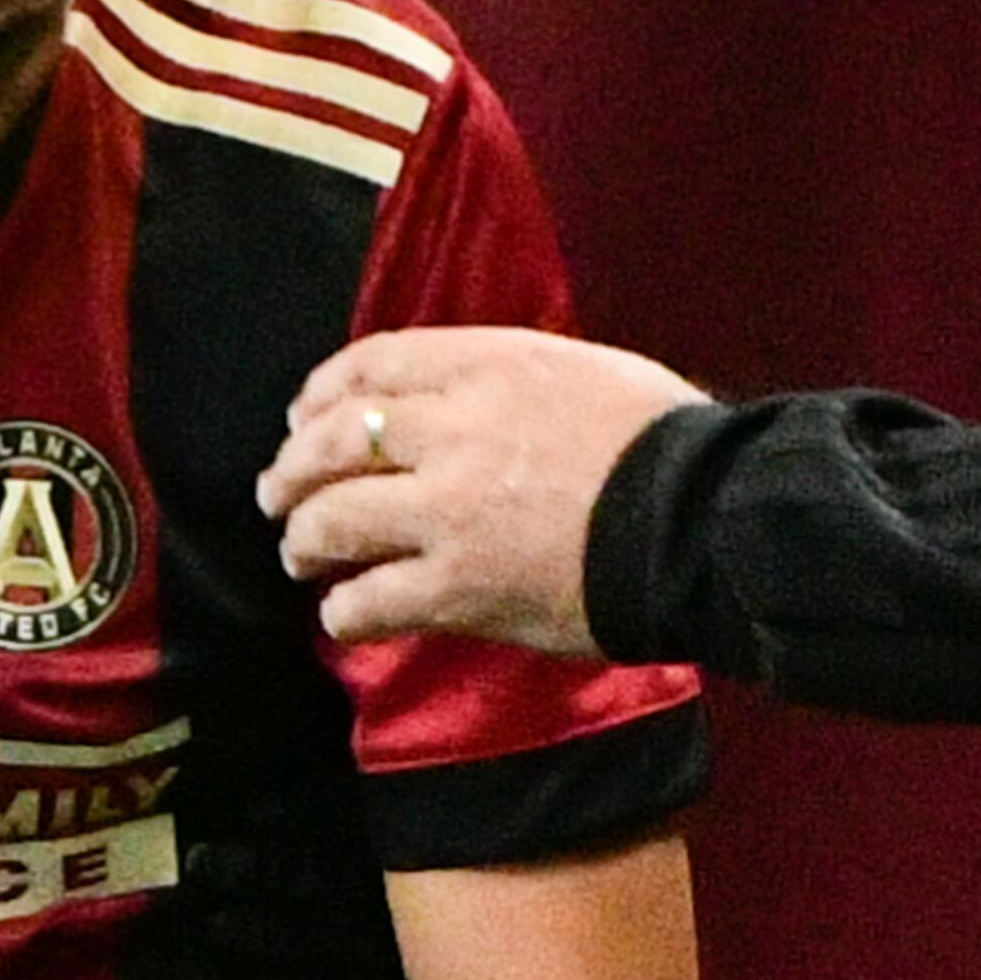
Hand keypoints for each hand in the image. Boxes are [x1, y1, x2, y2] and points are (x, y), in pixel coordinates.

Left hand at [259, 329, 706, 657]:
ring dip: (304, 539)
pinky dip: (343, 609)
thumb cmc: (662, 445)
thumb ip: (509, 383)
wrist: (701, 520)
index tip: (304, 412)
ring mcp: (450, 513)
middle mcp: (455, 431)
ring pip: (333, 519)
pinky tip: (343, 614)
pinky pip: (368, 600)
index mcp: (491, 367)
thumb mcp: (583, 373)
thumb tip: (462, 402)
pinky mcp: (458, 588)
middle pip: (335, 441)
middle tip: (278, 493)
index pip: (375, 365)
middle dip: (293, 468)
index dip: (324, 391)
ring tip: (300, 554)